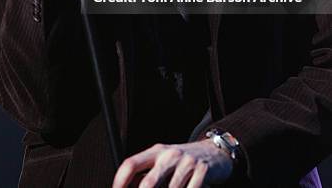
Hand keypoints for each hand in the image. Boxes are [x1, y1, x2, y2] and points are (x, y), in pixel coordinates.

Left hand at [112, 139, 232, 187]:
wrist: (214, 152)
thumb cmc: (183, 160)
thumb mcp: (163, 160)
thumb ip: (146, 172)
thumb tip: (127, 184)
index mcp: (156, 151)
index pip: (131, 164)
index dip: (120, 181)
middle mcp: (169, 155)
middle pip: (148, 183)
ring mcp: (186, 163)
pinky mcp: (202, 171)